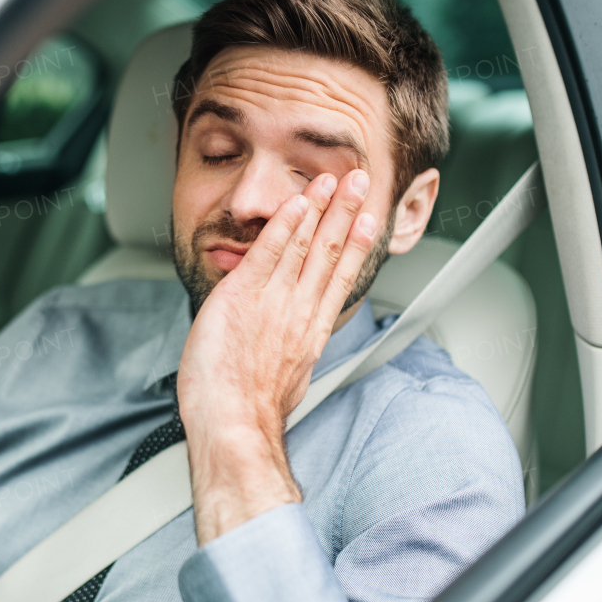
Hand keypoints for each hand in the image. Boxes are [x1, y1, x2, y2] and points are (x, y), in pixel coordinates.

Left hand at [178, 169, 376, 545]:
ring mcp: (274, 302)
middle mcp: (300, 311)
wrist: (232, 423)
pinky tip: (296, 201)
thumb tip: (291, 346)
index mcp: (311, 331)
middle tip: (362, 181)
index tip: (369, 219)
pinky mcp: (244, 296)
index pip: (340, 276)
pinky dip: (285, 224)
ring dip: (321, 207)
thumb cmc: (248, 412)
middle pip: (331, 251)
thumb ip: (291, 351)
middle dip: (347, 212)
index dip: (356, 243)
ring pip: (305, 245)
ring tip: (334, 179)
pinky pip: (268, 251)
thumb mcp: (286, 379)